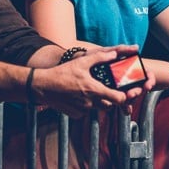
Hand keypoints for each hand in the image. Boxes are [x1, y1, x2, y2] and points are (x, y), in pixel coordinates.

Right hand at [32, 46, 153, 117]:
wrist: (43, 86)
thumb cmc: (62, 73)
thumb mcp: (81, 62)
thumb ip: (100, 58)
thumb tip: (114, 54)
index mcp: (94, 89)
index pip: (118, 99)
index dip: (124, 97)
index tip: (125, 93)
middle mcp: (90, 102)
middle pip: (108, 106)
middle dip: (110, 100)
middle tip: (107, 91)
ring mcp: (82, 110)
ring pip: (96, 109)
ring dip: (97, 102)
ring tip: (90, 91)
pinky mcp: (75, 114)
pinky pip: (85, 112)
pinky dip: (85, 106)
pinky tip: (79, 96)